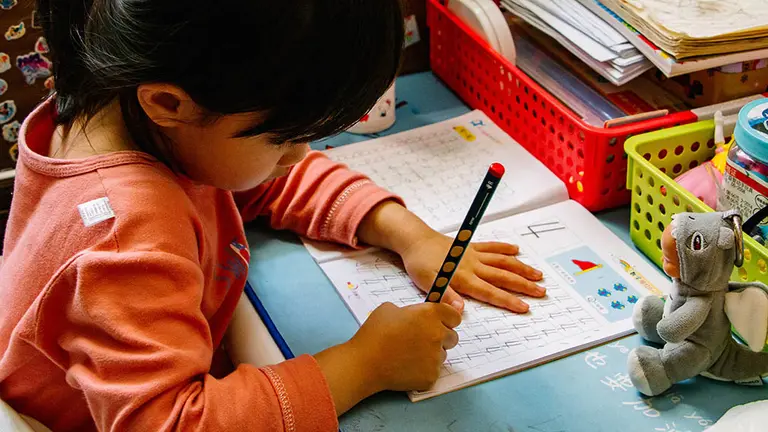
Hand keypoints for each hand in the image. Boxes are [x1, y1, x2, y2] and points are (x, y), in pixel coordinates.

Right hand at [316, 301, 460, 414]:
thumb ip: (411, 311)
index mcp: (430, 314)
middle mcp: (438, 334)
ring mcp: (436, 357)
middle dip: (441, 338)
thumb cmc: (374, 333)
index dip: (447, 319)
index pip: (455, 316)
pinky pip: (433, 371)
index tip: (440, 323)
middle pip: (453, 337)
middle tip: (422, 341)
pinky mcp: (431, 376)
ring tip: (409, 355)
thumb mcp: (389, 308)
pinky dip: (423, 371)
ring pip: (443, 355)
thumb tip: (416, 317)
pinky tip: (406, 367)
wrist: (365, 362)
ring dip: (432, 355)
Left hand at [357, 201, 544, 312]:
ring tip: (538, 275)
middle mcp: (473, 266)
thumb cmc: (419, 264)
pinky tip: (516, 250)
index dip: (508, 300)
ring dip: (521, 268)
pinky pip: (491, 246)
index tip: (525, 307)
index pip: (490, 292)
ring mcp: (473, 254)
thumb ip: (445, 295)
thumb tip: (460, 309)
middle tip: (542, 292)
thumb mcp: (427, 283)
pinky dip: (505, 248)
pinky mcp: (471, 246)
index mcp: (464, 278)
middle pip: (503, 277)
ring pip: (502, 261)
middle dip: (523, 286)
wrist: (415, 240)